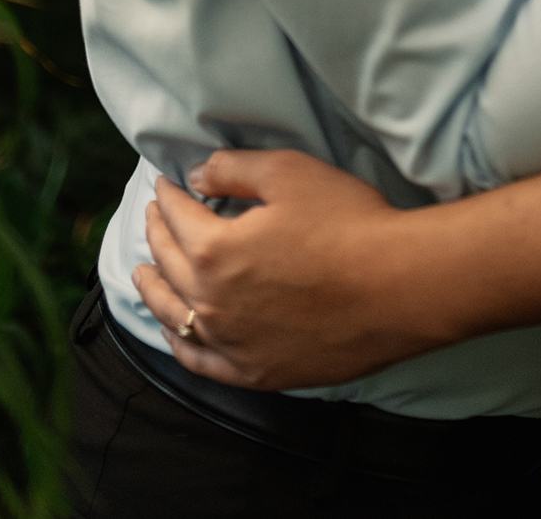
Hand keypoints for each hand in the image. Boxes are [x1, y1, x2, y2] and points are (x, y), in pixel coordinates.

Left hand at [135, 151, 416, 391]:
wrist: (397, 286)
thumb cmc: (347, 222)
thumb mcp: (289, 173)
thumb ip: (234, 169)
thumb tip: (197, 175)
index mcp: (214, 250)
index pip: (178, 216)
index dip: (169, 195)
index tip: (165, 183)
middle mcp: (211, 303)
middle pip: (170, 264)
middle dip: (156, 234)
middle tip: (153, 215)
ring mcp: (232, 343)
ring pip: (173, 316)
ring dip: (153, 289)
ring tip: (142, 272)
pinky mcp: (256, 371)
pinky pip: (201, 361)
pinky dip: (179, 343)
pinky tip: (173, 332)